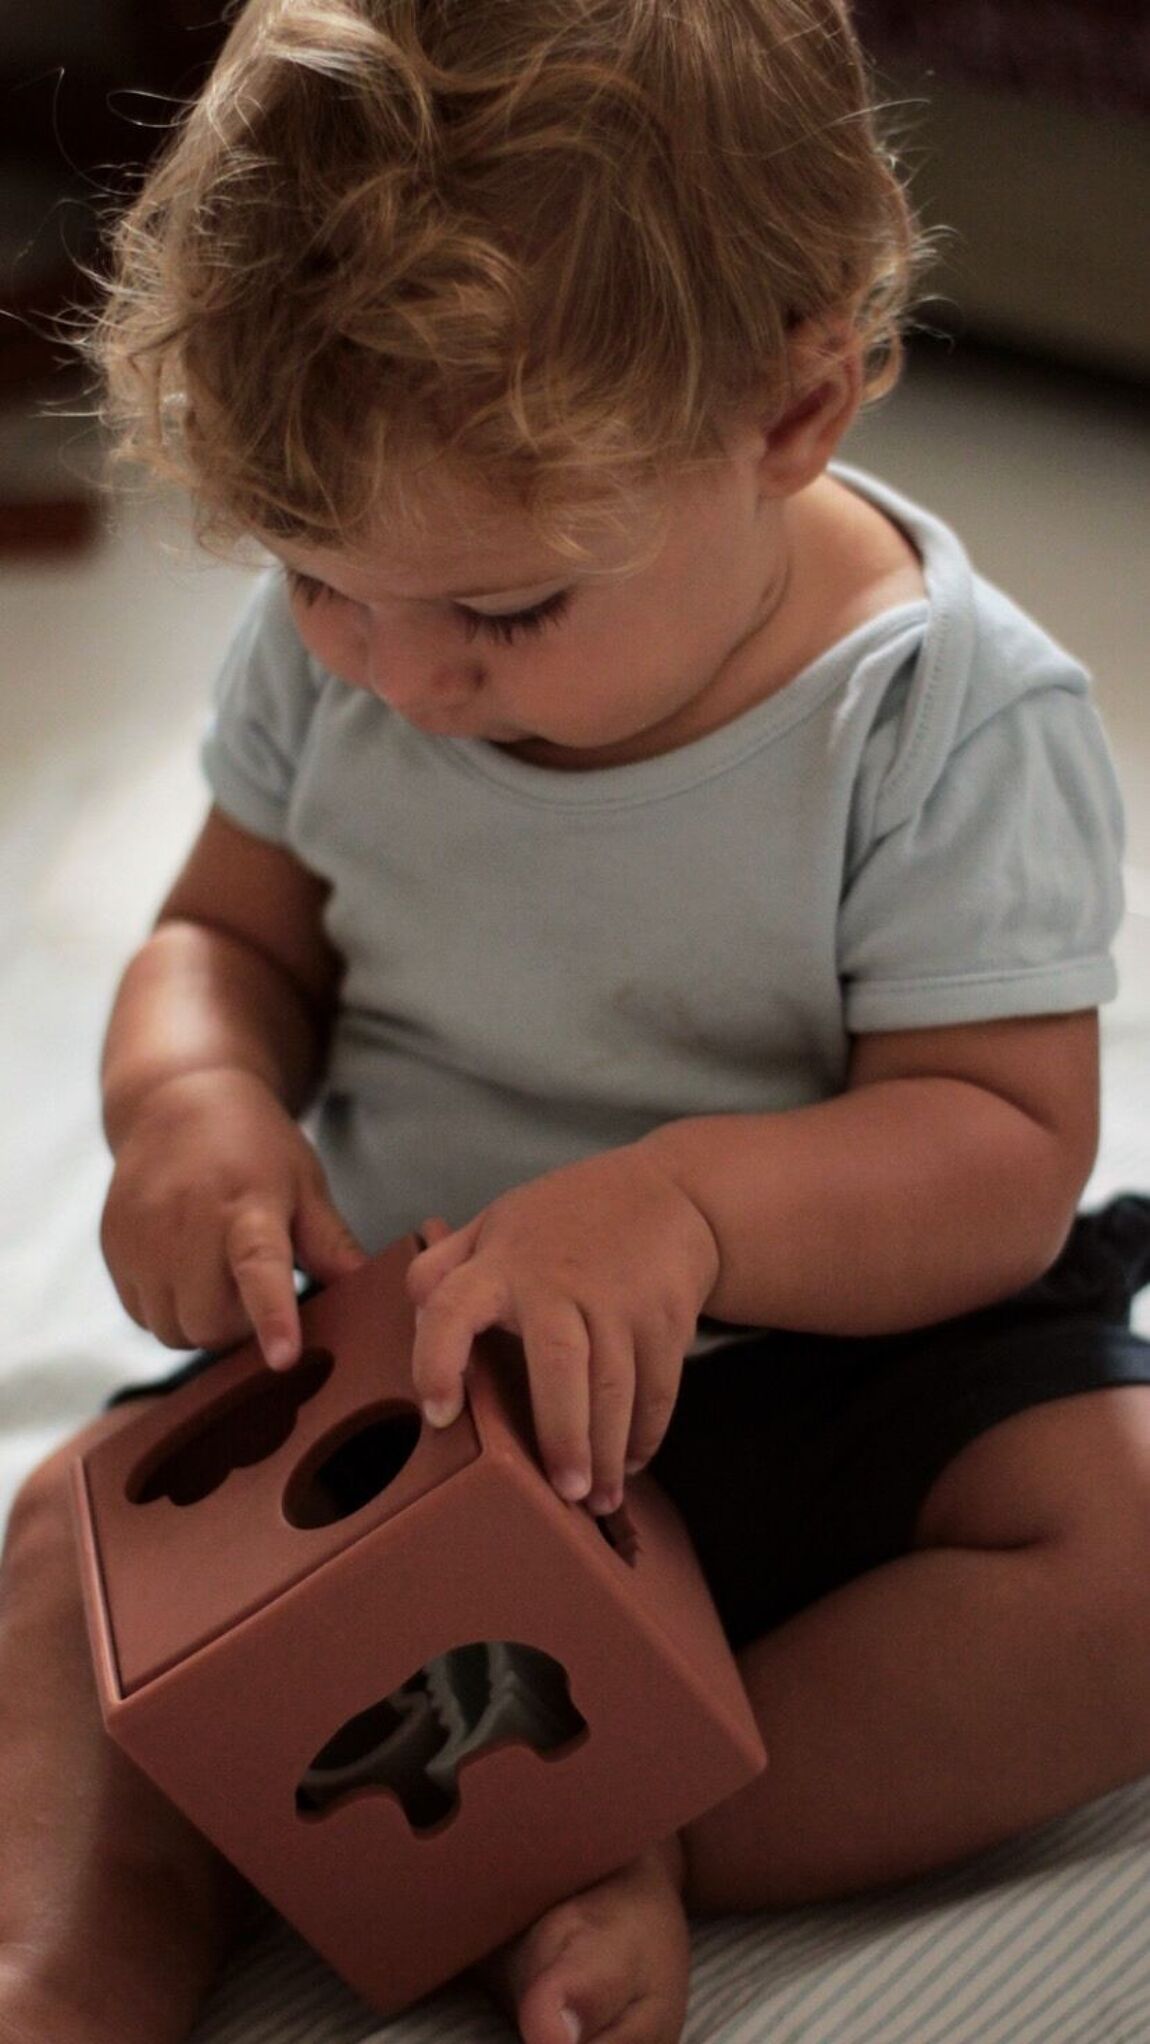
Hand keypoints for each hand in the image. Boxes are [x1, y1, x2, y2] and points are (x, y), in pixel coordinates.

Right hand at [100, 1068, 365, 1365]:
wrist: (177, 1104)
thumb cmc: (255, 1150)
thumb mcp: (305, 1185)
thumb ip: (331, 1244)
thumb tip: (369, 1290)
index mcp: (249, 1206)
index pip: (260, 1268)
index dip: (272, 1316)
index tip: (283, 1357)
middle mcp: (187, 1222)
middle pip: (208, 1323)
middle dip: (236, 1328)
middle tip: (253, 1290)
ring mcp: (141, 1236)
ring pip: (171, 1329)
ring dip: (199, 1321)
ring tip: (217, 1277)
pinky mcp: (111, 1246)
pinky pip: (140, 1314)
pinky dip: (166, 1308)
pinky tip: (184, 1270)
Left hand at [406, 1147, 720, 1512]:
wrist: (669, 1191)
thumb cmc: (566, 1218)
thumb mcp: (496, 1223)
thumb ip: (446, 1265)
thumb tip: (413, 1309)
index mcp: (500, 1264)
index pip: (453, 1306)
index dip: (438, 1358)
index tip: (438, 1414)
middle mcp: (559, 1282)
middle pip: (560, 1365)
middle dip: (563, 1434)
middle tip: (562, 1492)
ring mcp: (619, 1299)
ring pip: (616, 1387)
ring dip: (608, 1451)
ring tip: (596, 1500)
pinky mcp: (667, 1316)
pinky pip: (658, 1387)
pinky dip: (646, 1433)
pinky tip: (629, 1464)